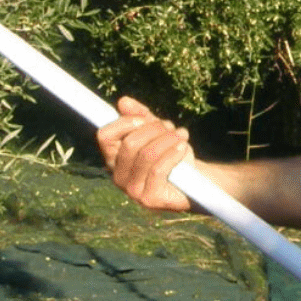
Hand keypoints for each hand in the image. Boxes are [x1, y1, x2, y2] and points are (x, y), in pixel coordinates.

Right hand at [96, 95, 194, 211]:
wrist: (195, 180)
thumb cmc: (172, 153)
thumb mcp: (157, 130)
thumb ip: (140, 116)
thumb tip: (123, 102)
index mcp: (114, 159)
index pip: (105, 136)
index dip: (125, 122)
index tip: (145, 118)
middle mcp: (118, 176)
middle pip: (130, 143)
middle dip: (154, 130)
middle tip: (171, 128)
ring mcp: (132, 190)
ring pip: (146, 154)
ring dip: (168, 139)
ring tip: (181, 135)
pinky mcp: (149, 199)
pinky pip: (158, 169)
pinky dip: (173, 153)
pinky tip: (183, 147)